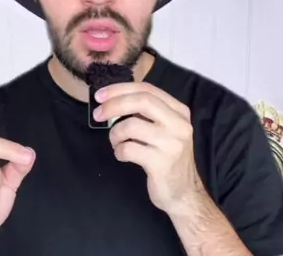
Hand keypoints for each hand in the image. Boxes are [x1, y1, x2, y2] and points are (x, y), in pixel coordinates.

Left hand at [93, 82, 203, 214]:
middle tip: (97, 114)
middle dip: (114, 104)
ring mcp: (172, 144)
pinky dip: (119, 151)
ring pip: (132, 125)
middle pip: (142, 101)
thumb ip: (147, 113)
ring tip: (115, 142)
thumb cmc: (168, 158)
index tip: (100, 95)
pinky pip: (129, 149)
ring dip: (115, 133)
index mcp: (179, 111)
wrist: (184, 194)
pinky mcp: (162, 164)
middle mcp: (179, 124)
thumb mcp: (165, 129)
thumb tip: (113, 99)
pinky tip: (122, 155)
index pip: (147, 89)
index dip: (121, 89)